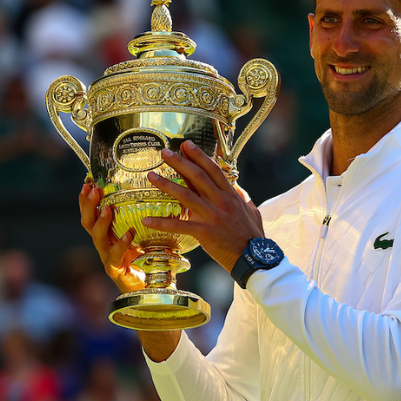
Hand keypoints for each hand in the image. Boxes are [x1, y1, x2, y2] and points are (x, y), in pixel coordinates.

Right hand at [78, 181, 144, 293]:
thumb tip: (163, 192)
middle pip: (88, 222)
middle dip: (88, 205)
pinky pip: (115, 255)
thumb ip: (149, 217)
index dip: (87, 199)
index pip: (92, 213)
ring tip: (107, 208)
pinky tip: (128, 233)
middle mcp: (104, 244)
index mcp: (108, 234)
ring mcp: (107, 257)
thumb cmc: (149, 257)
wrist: (151, 286)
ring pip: (97, 237)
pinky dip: (121, 244)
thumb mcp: (148, 233)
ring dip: (101, 221)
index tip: (88, 181)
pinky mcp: (115, 269)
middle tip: (93, 189)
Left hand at [142, 140, 263, 272]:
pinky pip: (179, 225)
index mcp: (231, 195)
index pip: (213, 170)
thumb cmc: (253, 234)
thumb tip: (236, 187)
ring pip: (185, 195)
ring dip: (166, 184)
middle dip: (180, 162)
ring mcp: (212, 216)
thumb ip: (242, 197)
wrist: (253, 256)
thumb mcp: (252, 210)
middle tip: (164, 152)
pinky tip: (146, 219)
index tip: (186, 144)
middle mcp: (221, 201)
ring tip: (151, 176)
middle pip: (197, 176)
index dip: (199, 156)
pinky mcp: (204, 232)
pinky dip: (161, 223)